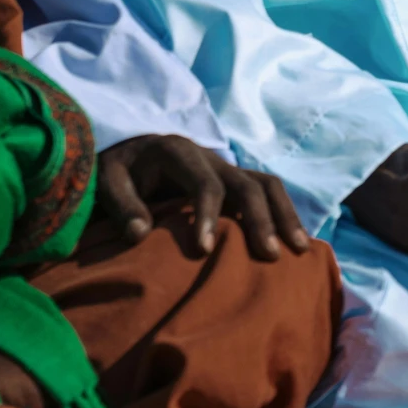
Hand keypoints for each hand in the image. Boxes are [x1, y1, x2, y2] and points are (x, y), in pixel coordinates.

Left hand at [97, 134, 311, 259]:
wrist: (128, 150)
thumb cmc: (118, 170)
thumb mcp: (108, 181)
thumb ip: (122, 204)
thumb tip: (139, 235)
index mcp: (178, 153)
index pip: (204, 182)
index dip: (208, 214)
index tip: (204, 250)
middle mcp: (210, 157)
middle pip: (247, 183)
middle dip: (260, 219)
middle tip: (268, 256)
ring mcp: (226, 168)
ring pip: (267, 184)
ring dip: (285, 215)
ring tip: (299, 250)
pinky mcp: (234, 181)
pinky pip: (267, 192)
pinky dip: (283, 214)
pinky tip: (294, 242)